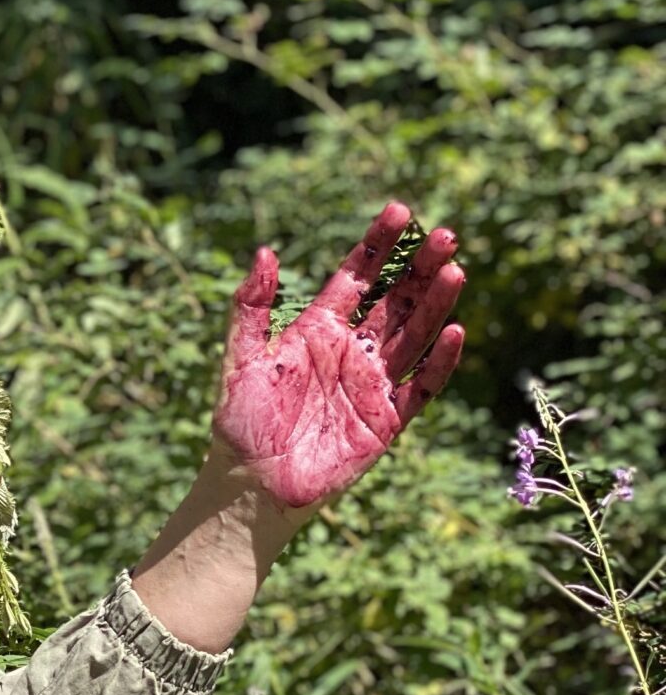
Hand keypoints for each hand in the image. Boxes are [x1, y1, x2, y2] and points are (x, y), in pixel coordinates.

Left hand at [211, 201, 466, 510]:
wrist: (250, 483)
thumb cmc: (240, 421)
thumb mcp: (239, 357)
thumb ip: (250, 306)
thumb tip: (265, 251)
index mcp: (317, 331)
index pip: (355, 279)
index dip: (376, 246)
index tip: (398, 211)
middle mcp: (350, 351)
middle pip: (395, 301)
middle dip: (419, 268)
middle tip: (445, 236)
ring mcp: (372, 384)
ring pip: (413, 336)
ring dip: (434, 305)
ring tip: (455, 271)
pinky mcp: (386, 421)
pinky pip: (421, 387)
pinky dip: (438, 362)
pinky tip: (453, 332)